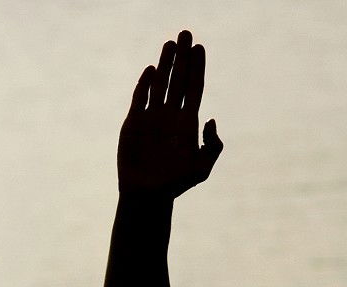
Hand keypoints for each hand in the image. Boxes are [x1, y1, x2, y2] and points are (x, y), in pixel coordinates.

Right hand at [117, 30, 223, 197]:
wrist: (148, 194)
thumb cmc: (176, 184)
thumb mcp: (202, 168)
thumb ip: (212, 146)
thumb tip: (211, 118)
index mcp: (188, 123)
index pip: (195, 89)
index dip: (198, 68)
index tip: (201, 48)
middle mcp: (171, 116)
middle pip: (179, 80)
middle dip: (183, 58)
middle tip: (187, 33)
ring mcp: (152, 117)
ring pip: (160, 83)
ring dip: (165, 63)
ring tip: (171, 43)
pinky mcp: (134, 121)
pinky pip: (140, 97)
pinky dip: (145, 84)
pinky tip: (152, 70)